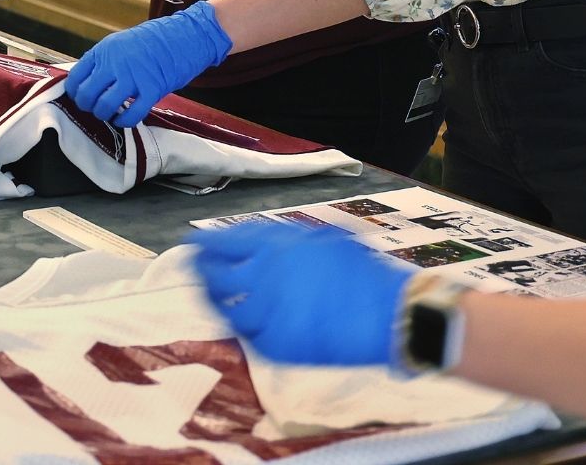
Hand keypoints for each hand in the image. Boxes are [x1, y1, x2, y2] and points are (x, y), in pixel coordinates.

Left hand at [63, 0, 231, 126]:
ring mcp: (133, 77)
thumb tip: (85, 82)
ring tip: (108, 114)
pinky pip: (131, 114)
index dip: (74, 92)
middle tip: (94, 107)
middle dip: (87, 106)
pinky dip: (123, 121)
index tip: (79, 96)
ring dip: (103, 115)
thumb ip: (102, 61)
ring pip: (104, 107)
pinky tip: (123, 118)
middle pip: (86, 95)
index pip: (76, 77)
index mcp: (104, 50)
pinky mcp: (151, 90)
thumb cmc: (150, 42)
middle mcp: (115, 63)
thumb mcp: (119, 44)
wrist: (182, 37)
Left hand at [191, 221, 412, 365]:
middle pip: (218, 276)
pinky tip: (240, 324)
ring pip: (227, 311)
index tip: (195, 245)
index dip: (209, 245)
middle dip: (202, 272)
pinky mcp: (279, 346)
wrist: (390, 315)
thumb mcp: (325, 240)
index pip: (228, 242)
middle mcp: (267, 276)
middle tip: (195, 270)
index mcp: (279, 246)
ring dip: (214, 303)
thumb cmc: (364, 275)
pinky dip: (243, 329)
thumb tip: (260, 246)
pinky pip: (250, 338)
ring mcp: (270, 313)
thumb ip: (289, 243)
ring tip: (210, 298)